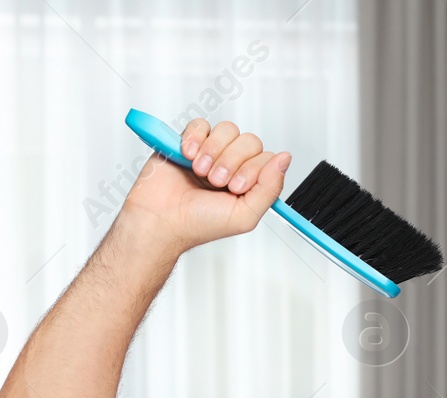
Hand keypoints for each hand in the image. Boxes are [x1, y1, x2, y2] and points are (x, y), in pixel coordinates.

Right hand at [117, 118, 290, 253]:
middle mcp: (232, 165)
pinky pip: (201, 124)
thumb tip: (285, 158)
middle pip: (250, 141)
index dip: (253, 169)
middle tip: (216, 181)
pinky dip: (195, 138)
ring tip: (200, 171)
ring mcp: (211, 152)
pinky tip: (187, 156)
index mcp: (249, 183)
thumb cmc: (199, 224)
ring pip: (228, 130)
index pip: (267, 159)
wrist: (161, 220)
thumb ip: (270, 188)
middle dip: (232, 161)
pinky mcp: (187, 142)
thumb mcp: (246, 215)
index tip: (235, 188)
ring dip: (214, 151)